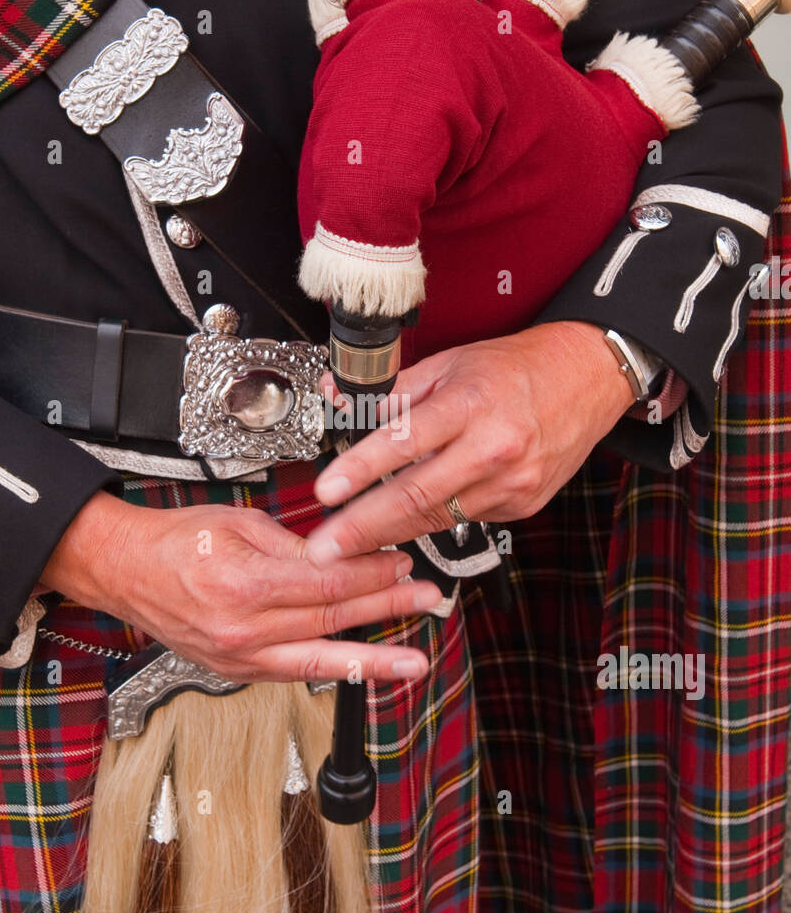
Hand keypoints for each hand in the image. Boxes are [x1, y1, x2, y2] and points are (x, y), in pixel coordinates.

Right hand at [42, 491, 441, 682]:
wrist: (125, 571)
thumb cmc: (175, 542)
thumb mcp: (239, 524)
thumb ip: (294, 545)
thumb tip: (343, 554)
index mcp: (244, 585)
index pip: (326, 583)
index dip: (370, 574)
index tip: (400, 562)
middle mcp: (244, 630)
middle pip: (331, 619)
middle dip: (386, 608)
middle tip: (426, 599)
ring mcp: (240, 658)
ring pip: (320, 660)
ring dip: (373, 658)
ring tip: (413, 661)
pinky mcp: (237, 672)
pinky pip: (296, 673)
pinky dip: (334, 671)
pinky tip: (365, 670)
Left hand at [306, 321, 632, 563]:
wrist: (587, 378)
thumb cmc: (515, 368)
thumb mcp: (450, 364)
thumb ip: (394, 391)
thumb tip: (339, 398)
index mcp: (470, 404)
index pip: (404, 442)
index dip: (360, 470)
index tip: (326, 491)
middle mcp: (494, 448)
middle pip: (417, 496)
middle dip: (363, 527)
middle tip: (324, 548)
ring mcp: (512, 483)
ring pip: (438, 518)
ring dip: (390, 534)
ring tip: (350, 545)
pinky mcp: (523, 505)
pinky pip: (466, 519)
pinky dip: (433, 520)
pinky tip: (409, 520)